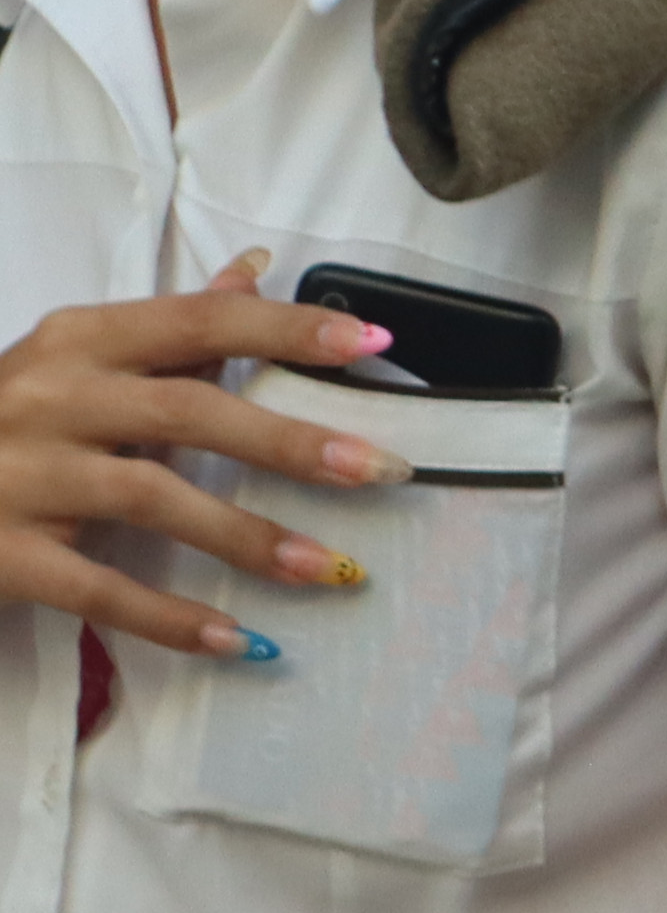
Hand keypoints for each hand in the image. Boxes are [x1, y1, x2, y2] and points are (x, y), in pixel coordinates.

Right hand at [0, 252, 400, 669]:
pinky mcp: (2, 553)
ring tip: (327, 567)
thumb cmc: (3, 420)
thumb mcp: (74, 360)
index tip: (373, 345)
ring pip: (151, 500)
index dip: (286, 331)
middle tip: (383, 467)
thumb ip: (169, 326)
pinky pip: (98, 590)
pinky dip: (170, 618)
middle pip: (187, 412)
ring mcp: (20, 476)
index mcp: (77, 342)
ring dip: (247, 536)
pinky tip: (239, 640)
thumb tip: (255, 271)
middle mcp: (49, 398)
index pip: (197, 324)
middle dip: (290, 442)